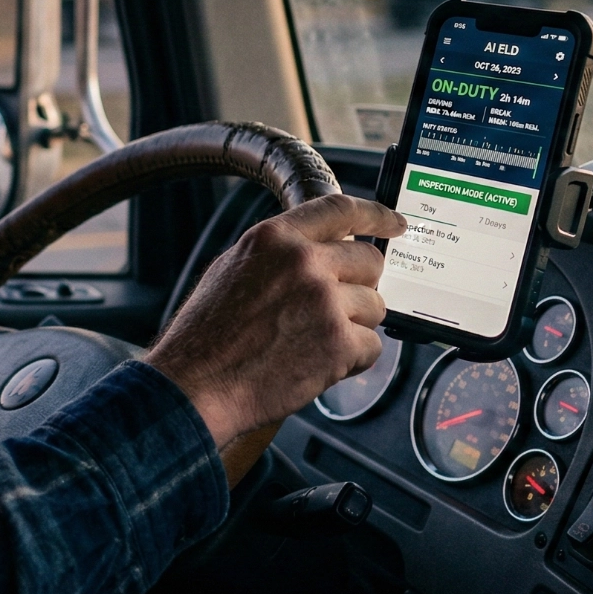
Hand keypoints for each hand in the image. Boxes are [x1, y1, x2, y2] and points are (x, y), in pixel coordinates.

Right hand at [144, 193, 404, 449]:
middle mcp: (304, 262)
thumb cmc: (207, 334)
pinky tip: (318, 362)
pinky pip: (373, 345)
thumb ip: (281, 252)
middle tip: (336, 306)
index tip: (396, 223)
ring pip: (375, 305)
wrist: (196, 384)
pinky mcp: (339, 342)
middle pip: (369, 260)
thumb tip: (321, 248)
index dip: (377, 215)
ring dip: (354, 324)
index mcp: (275, 237)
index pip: (340, 209)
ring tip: (313, 339)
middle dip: (360, 284)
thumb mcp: (233, 268)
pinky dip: (352, 358)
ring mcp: (325, 301)